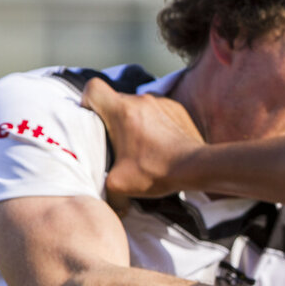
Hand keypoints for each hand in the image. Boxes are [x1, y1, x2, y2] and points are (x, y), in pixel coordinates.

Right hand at [81, 78, 204, 197]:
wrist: (197, 167)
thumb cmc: (156, 171)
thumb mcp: (118, 183)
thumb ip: (102, 183)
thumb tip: (101, 196)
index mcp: (121, 110)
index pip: (92, 88)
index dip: (87, 102)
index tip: (93, 120)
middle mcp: (141, 100)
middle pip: (116, 100)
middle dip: (112, 118)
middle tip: (116, 141)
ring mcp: (162, 102)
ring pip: (138, 105)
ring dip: (135, 120)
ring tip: (141, 144)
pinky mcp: (178, 109)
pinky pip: (158, 110)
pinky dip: (155, 123)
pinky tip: (160, 142)